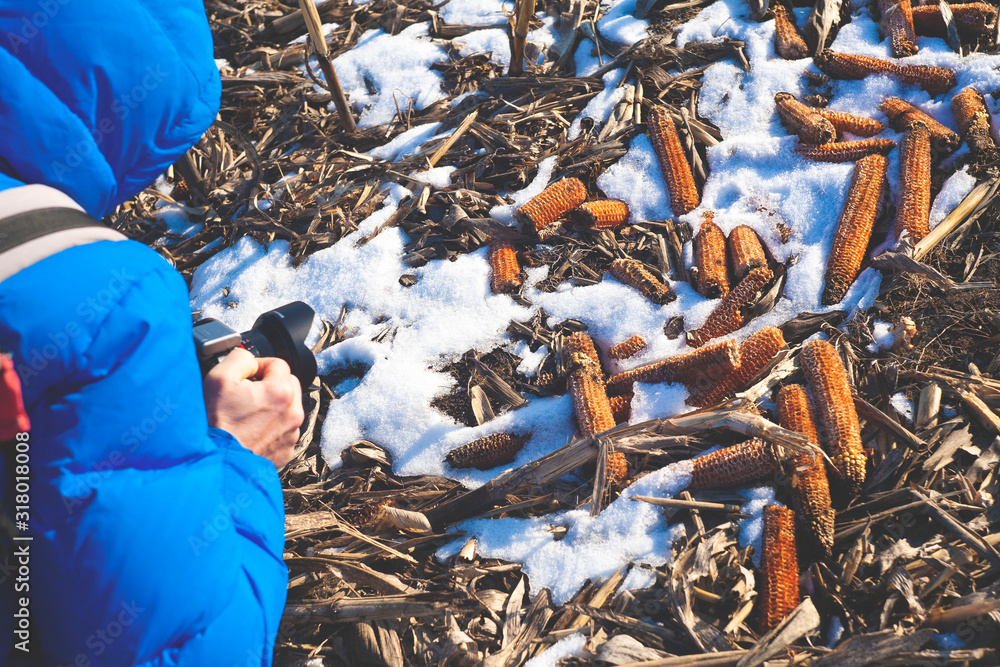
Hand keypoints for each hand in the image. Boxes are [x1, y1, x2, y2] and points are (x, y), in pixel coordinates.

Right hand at [204, 348, 303, 468]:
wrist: (216, 464)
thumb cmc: (217, 425)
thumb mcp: (219, 379)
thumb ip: (239, 359)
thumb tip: (249, 359)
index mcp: (281, 392)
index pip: (278, 364)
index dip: (259, 366)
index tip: (246, 375)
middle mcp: (293, 413)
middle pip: (287, 384)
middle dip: (269, 384)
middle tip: (246, 393)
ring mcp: (291, 433)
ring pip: (286, 408)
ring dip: (271, 406)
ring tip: (246, 414)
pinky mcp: (286, 449)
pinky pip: (283, 429)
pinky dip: (270, 426)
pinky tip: (251, 430)